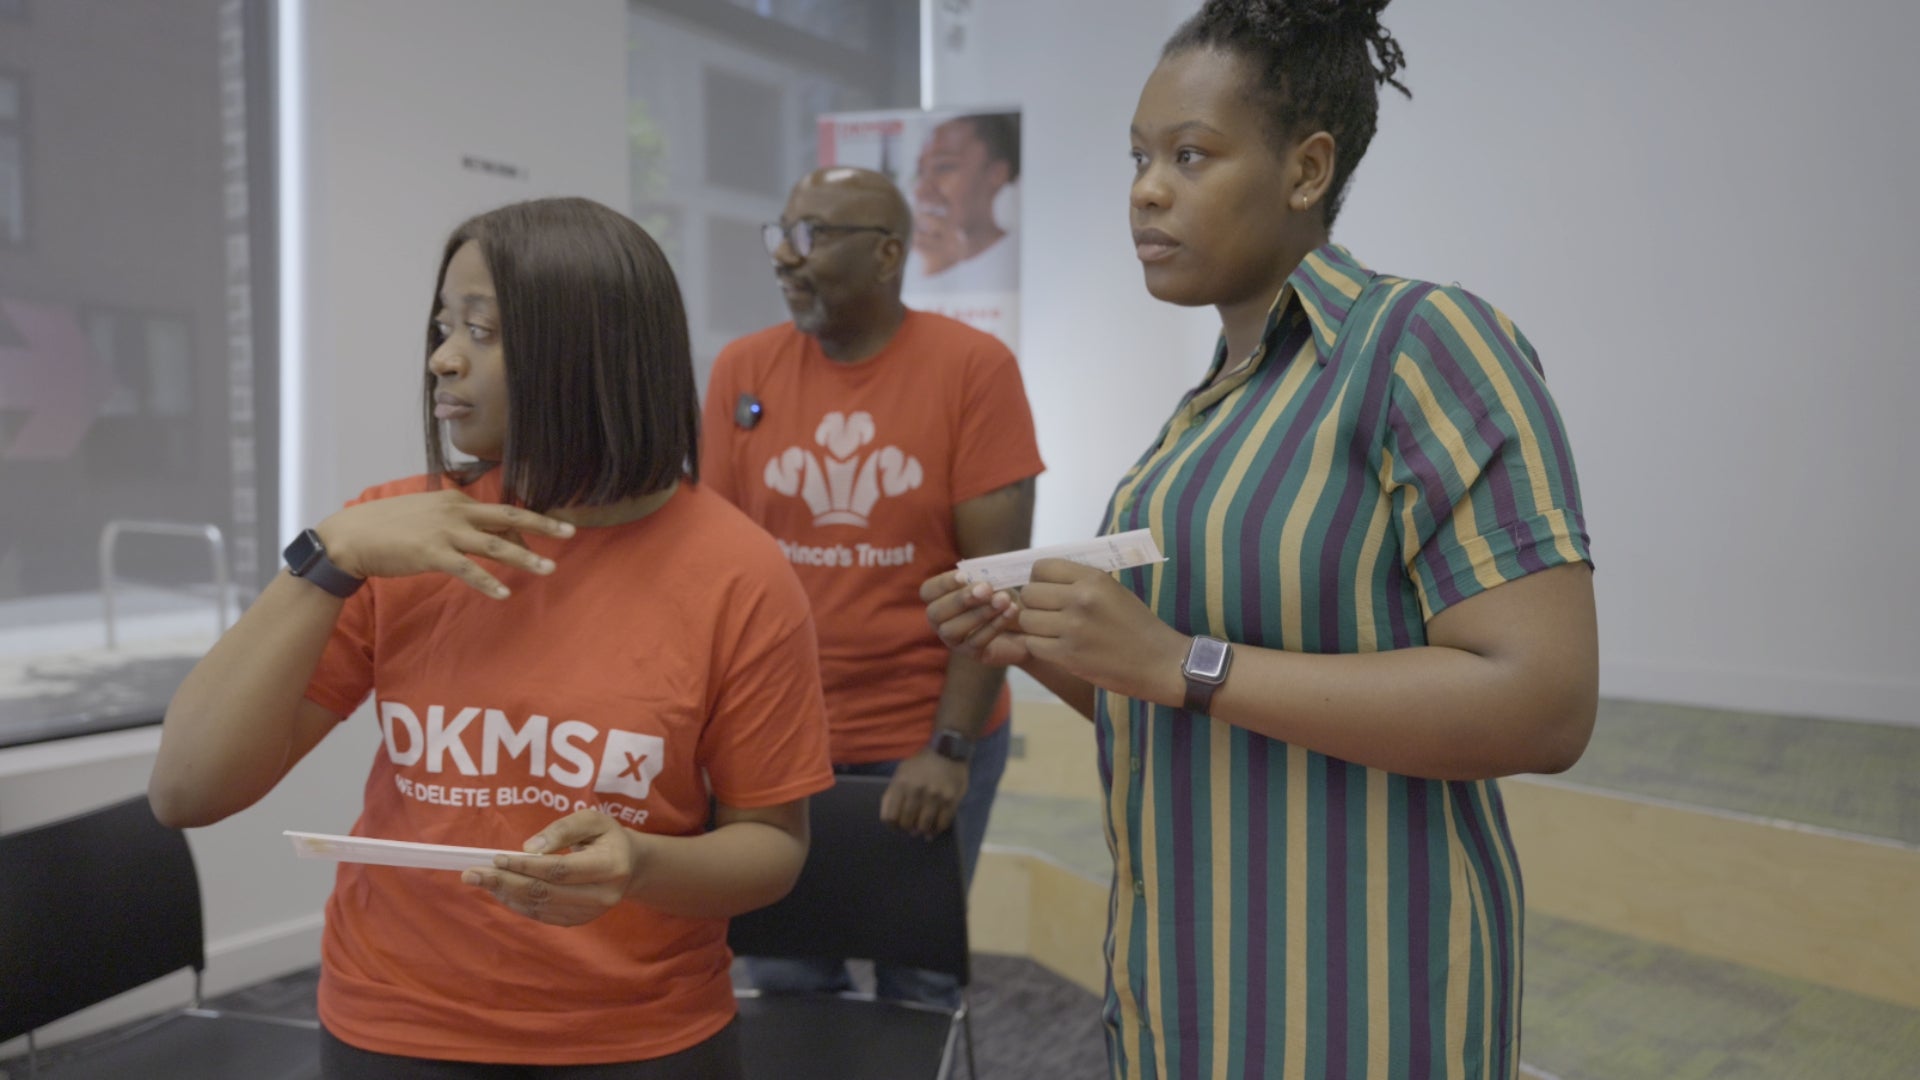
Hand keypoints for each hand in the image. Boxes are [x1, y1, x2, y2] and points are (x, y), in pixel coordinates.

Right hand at [316, 489, 573, 598]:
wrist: (350, 536)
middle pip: (509, 517)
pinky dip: (488, 582)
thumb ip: (455, 520)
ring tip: (549, 569)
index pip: (500, 512)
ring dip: (525, 558)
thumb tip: (479, 532)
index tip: (547, 537)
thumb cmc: (388, 526)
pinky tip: (504, 594)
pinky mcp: (431, 554)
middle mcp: (455, 511)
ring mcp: (445, 532)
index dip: (525, 528)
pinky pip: (467, 570)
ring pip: (495, 545)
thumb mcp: (427, 513)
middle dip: (544, 525)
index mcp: (456, 500)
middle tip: (572, 532)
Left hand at [461, 810, 645, 926]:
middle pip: (545, 893)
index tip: (497, 857)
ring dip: (506, 893)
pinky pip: (541, 915)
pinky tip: (499, 890)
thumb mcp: (592, 820)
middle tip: (471, 873)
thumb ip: (563, 828)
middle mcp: (602, 896)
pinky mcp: (577, 921)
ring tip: (480, 880)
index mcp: (610, 867)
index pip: (560, 870)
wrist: (629, 866)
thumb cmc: (606, 837)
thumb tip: (529, 847)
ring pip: (540, 906)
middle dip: (505, 882)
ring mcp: (590, 913)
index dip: (527, 865)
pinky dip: (517, 903)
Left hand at [881, 748, 967, 839]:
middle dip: (907, 828)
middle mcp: (917, 791)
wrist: (947, 751)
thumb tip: (891, 820)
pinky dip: (937, 829)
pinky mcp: (951, 800)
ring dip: (922, 830)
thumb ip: (891, 794)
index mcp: (901, 784)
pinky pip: (942, 824)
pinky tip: (934, 827)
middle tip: (911, 827)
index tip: (897, 825)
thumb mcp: (900, 773)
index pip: (890, 817)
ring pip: (923, 826)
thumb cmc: (921, 763)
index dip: (892, 825)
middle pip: (906, 823)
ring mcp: (935, 796)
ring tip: (923, 828)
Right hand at [920, 570, 1028, 666]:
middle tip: (986, 589)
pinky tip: (1010, 611)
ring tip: (1003, 599)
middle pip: (935, 613)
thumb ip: (983, 578)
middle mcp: (940, 622)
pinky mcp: (973, 654)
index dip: (943, 583)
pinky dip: (995, 625)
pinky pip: (977, 642)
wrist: (1026, 624)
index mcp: (940, 599)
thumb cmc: (1003, 596)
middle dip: (960, 599)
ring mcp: (954, 641)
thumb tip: (981, 578)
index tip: (965, 575)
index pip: (928, 591)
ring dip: (978, 613)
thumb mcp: (994, 583)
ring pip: (953, 630)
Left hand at [1016, 558, 1189, 705]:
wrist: (1160, 662)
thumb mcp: (1113, 590)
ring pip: (1027, 620)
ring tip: (1051, 631)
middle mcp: (1080, 600)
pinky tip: (1056, 647)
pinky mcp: (1068, 656)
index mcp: (1093, 579)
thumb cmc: (1137, 625)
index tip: (1045, 589)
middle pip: (1029, 594)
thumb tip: (1042, 575)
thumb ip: (1080, 581)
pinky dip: (1040, 646)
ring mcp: (1072, 629)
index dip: (1038, 578)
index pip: (1042, 567)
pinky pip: (1033, 644)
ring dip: (1035, 626)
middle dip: (1033, 603)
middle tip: (1046, 613)